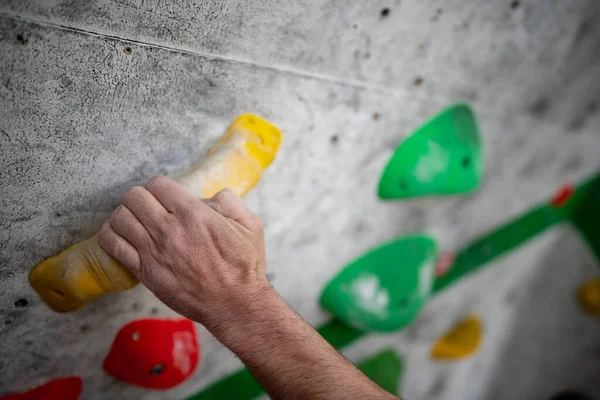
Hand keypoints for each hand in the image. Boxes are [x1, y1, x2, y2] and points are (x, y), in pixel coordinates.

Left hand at [98, 176, 269, 327]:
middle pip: (134, 197)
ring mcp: (153, 251)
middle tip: (149, 207)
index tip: (166, 195)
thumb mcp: (250, 225)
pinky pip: (113, 246)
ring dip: (125, 215)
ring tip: (134, 220)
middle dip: (141, 197)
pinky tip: (121, 236)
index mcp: (193, 214)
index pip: (157, 184)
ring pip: (119, 218)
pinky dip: (111, 236)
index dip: (160, 186)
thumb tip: (209, 197)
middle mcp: (169, 229)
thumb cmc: (244, 267)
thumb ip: (229, 201)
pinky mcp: (145, 272)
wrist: (235, 304)